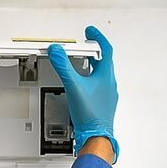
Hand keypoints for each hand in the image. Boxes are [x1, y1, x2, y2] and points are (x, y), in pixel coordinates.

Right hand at [48, 26, 118, 161]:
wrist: (97, 136)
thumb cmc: (90, 114)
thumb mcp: (73, 86)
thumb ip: (63, 66)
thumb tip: (57, 50)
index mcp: (106, 75)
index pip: (105, 49)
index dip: (97, 37)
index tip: (90, 31)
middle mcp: (109, 83)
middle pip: (103, 61)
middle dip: (92, 51)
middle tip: (84, 45)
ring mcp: (107, 94)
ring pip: (100, 74)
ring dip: (91, 66)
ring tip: (80, 63)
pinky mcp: (103, 103)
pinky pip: (98, 86)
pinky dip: (89, 80)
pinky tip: (81, 86)